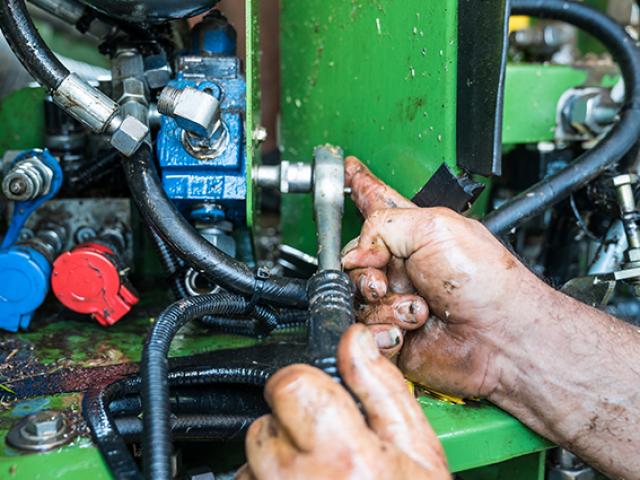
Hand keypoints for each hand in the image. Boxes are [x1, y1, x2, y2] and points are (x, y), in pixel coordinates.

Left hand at [238, 324, 449, 479]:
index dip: (304, 384)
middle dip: (291, 427)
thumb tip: (355, 340)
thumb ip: (381, 389)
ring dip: (278, 463)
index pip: (289, 383)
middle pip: (266, 422)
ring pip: (254, 459)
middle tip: (327, 450)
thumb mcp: (416, 451)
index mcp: (344, 453)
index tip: (319, 397)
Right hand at [342, 157, 553, 397]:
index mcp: (413, 232)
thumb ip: (382, 226)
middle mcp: (400, 265)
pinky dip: (384, 329)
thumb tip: (353, 254)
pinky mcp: (392, 332)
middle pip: (353, 260)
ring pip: (355, 298)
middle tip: (383, 279)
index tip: (347, 169)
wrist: (499, 335)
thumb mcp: (433, 228)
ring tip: (416, 307)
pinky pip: (364, 329)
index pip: (376, 203)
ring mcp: (395, 299)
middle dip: (365, 271)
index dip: (359, 187)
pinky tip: (408, 328)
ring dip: (385, 304)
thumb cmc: (484, 281)